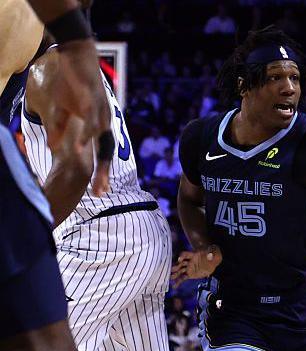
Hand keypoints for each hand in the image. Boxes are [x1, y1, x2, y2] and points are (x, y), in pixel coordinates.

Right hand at [52, 39, 113, 193]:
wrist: (76, 56)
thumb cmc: (71, 83)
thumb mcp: (62, 109)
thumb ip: (59, 128)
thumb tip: (52, 146)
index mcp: (99, 125)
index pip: (102, 152)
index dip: (101, 171)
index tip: (98, 191)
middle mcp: (104, 121)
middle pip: (107, 152)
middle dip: (104, 173)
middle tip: (100, 193)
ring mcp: (100, 112)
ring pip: (102, 141)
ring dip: (98, 160)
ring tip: (93, 179)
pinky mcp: (92, 101)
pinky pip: (90, 122)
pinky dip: (86, 136)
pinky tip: (80, 148)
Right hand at [171, 245, 222, 285]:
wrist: (211, 261)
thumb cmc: (211, 254)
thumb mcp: (213, 252)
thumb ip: (211, 253)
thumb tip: (210, 255)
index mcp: (193, 254)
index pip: (186, 254)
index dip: (182, 256)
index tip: (179, 259)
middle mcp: (188, 261)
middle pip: (180, 263)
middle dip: (176, 266)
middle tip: (171, 269)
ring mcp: (188, 268)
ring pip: (180, 271)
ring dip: (175, 274)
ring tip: (170, 278)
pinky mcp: (189, 274)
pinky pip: (183, 278)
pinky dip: (178, 282)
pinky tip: (174, 287)